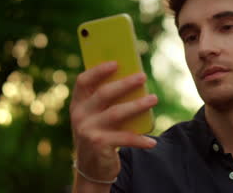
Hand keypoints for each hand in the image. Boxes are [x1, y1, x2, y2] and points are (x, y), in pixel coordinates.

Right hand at [70, 61, 157, 182]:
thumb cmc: (100, 134)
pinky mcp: (98, 145)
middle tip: (143, 76)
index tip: (116, 63)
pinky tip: (152, 141)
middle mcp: (79, 116)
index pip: (83, 81)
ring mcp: (87, 131)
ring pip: (116, 113)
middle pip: (104, 94)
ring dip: (138, 105)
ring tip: (154, 98)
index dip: (98, 70)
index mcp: (78, 104)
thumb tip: (134, 80)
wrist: (92, 169)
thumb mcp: (97, 117)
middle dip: (125, 83)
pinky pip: (124, 138)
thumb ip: (107, 101)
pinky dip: (140, 139)